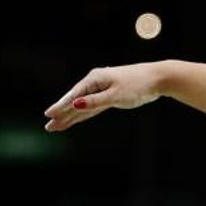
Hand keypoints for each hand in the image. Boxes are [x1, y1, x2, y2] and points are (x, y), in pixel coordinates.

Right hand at [43, 63, 163, 130]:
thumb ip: (95, 101)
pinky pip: (92, 107)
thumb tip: (75, 104)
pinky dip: (83, 114)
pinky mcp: (110, 96)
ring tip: (57, 127)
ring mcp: (102, 89)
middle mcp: (96, 83)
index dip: (61, 106)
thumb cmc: (137, 85)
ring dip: (70, 116)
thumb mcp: (115, 95)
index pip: (74, 95)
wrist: (157, 79)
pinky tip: (74, 119)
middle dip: (62, 114)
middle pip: (75, 101)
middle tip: (48, 127)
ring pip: (83, 106)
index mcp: (95, 79)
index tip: (49, 115)